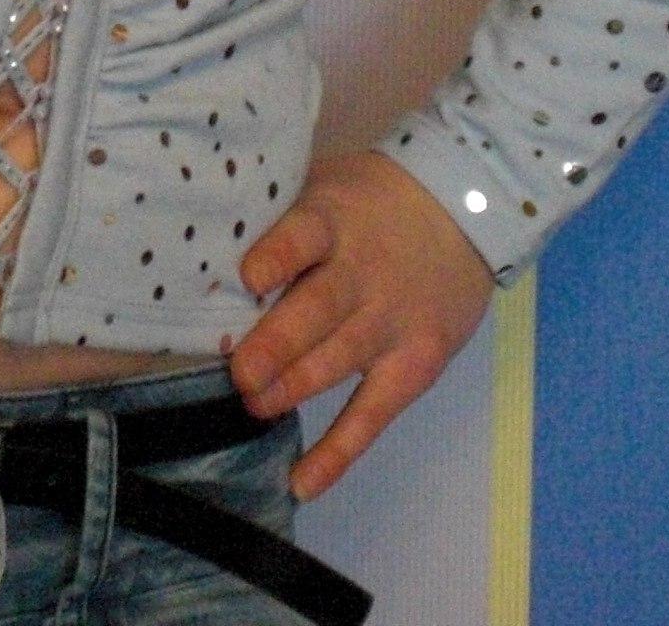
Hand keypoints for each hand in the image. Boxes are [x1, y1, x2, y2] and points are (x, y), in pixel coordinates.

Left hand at [230, 150, 493, 499]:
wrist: (465, 207)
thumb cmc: (370, 201)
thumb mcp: (325, 187)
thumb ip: (277, 216)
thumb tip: (204, 253)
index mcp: (332, 221)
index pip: (303, 237)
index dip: (277, 258)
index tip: (248, 279)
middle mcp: (363, 274)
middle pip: (318, 312)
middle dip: (275, 347)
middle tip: (240, 374)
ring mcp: (391, 323)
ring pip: (337, 362)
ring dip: (293, 389)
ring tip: (256, 406)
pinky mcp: (414, 365)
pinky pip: (372, 415)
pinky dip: (338, 452)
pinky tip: (302, 481)